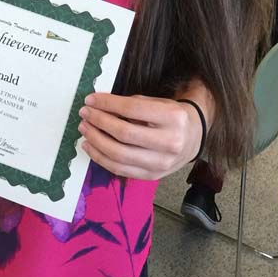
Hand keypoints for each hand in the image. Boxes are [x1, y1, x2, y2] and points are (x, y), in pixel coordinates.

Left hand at [78, 93, 202, 180]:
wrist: (193, 139)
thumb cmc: (171, 117)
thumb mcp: (158, 103)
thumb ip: (132, 104)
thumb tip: (99, 105)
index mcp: (172, 117)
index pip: (132, 110)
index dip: (108, 104)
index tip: (90, 100)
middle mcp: (169, 142)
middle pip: (124, 134)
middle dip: (99, 122)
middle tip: (84, 113)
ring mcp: (161, 164)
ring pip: (119, 155)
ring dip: (96, 141)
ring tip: (84, 129)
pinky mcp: (152, 176)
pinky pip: (120, 170)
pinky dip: (101, 158)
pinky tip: (90, 146)